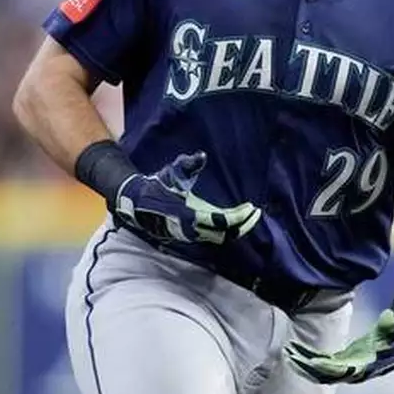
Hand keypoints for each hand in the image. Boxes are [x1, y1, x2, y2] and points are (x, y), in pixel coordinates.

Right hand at [113, 152, 261, 244]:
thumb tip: (202, 156)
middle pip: (225, 234)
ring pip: (220, 238)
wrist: (138, 203)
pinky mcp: (190, 234)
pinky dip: (226, 230)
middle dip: (242, 225)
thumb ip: (188, 164)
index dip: (238, 216)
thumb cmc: (157, 186)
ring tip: (248, 216)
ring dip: (235, 229)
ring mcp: (191, 234)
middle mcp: (192, 228)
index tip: (251, 207)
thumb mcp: (172, 173)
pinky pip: (213, 236)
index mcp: (190, 214)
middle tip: (255, 213)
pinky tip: (234, 220)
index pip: (221, 220)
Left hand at [284, 310, 393, 384]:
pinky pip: (324, 365)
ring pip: (323, 372)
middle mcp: (356, 371)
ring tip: (289, 353)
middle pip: (328, 374)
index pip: (344, 369)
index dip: (328, 367)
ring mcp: (350, 368)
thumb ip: (392, 323)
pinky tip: (297, 351)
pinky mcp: (345, 362)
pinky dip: (311, 360)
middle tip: (290, 356)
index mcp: (367, 364)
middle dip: (308, 367)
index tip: (312, 361)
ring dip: (305, 365)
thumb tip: (391, 317)